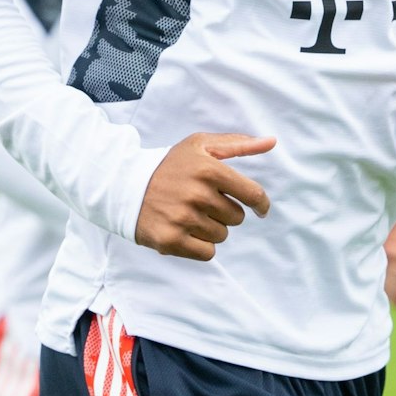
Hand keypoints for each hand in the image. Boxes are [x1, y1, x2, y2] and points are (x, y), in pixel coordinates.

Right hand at [134, 133, 273, 260]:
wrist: (124, 185)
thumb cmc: (169, 165)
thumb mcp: (200, 146)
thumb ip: (238, 144)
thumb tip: (271, 142)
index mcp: (209, 169)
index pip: (253, 194)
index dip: (261, 204)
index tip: (259, 208)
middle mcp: (197, 194)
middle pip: (237, 218)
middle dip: (224, 211)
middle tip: (202, 202)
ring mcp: (183, 219)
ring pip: (222, 235)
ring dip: (211, 228)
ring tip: (189, 214)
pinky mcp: (171, 241)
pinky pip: (207, 253)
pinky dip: (200, 245)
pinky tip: (185, 230)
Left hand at [383, 193, 395, 307]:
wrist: (370, 252)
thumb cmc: (378, 232)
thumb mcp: (386, 219)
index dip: (393, 255)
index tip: (381, 248)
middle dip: (389, 268)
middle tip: (377, 260)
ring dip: (387, 281)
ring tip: (378, 269)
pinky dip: (392, 294)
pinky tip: (383, 284)